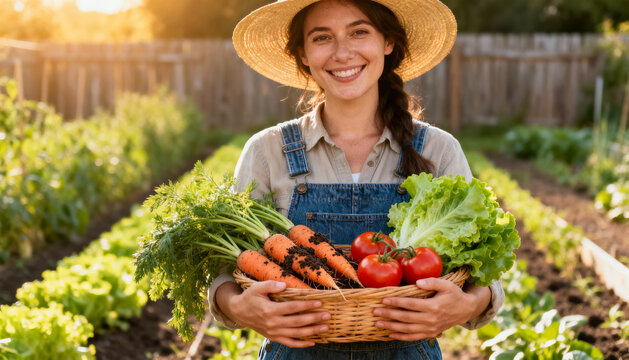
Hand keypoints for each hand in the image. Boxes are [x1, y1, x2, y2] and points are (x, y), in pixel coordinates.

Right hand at [219, 280, 329, 347]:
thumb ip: (271, 285)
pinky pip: (289, 343)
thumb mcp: (257, 287)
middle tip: (327, 315)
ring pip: (296, 334)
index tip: (320, 302)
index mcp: (269, 310)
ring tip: (325, 327)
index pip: (292, 308)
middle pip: (297, 322)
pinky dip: (301, 344)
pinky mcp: (273, 337)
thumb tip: (284, 285)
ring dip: (312, 331)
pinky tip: (313, 341)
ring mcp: (273, 332)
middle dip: (314, 318)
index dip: (306, 305)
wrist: (239, 312)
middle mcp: (272, 323)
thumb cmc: (250, 297)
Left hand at [372, 278, 490, 340]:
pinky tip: (390, 334)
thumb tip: (417, 282)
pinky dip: (401, 337)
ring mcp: (430, 328)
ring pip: (407, 329)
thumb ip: (432, 282)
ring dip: (391, 327)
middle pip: (406, 318)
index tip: (384, 299)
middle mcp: (431, 319)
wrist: (466, 310)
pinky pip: (413, 337)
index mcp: (434, 306)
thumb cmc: (454, 294)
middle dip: (389, 315)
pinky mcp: (430, 333)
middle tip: (375, 311)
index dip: (396, 302)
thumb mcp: (446, 284)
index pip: (411, 304)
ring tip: (378, 323)